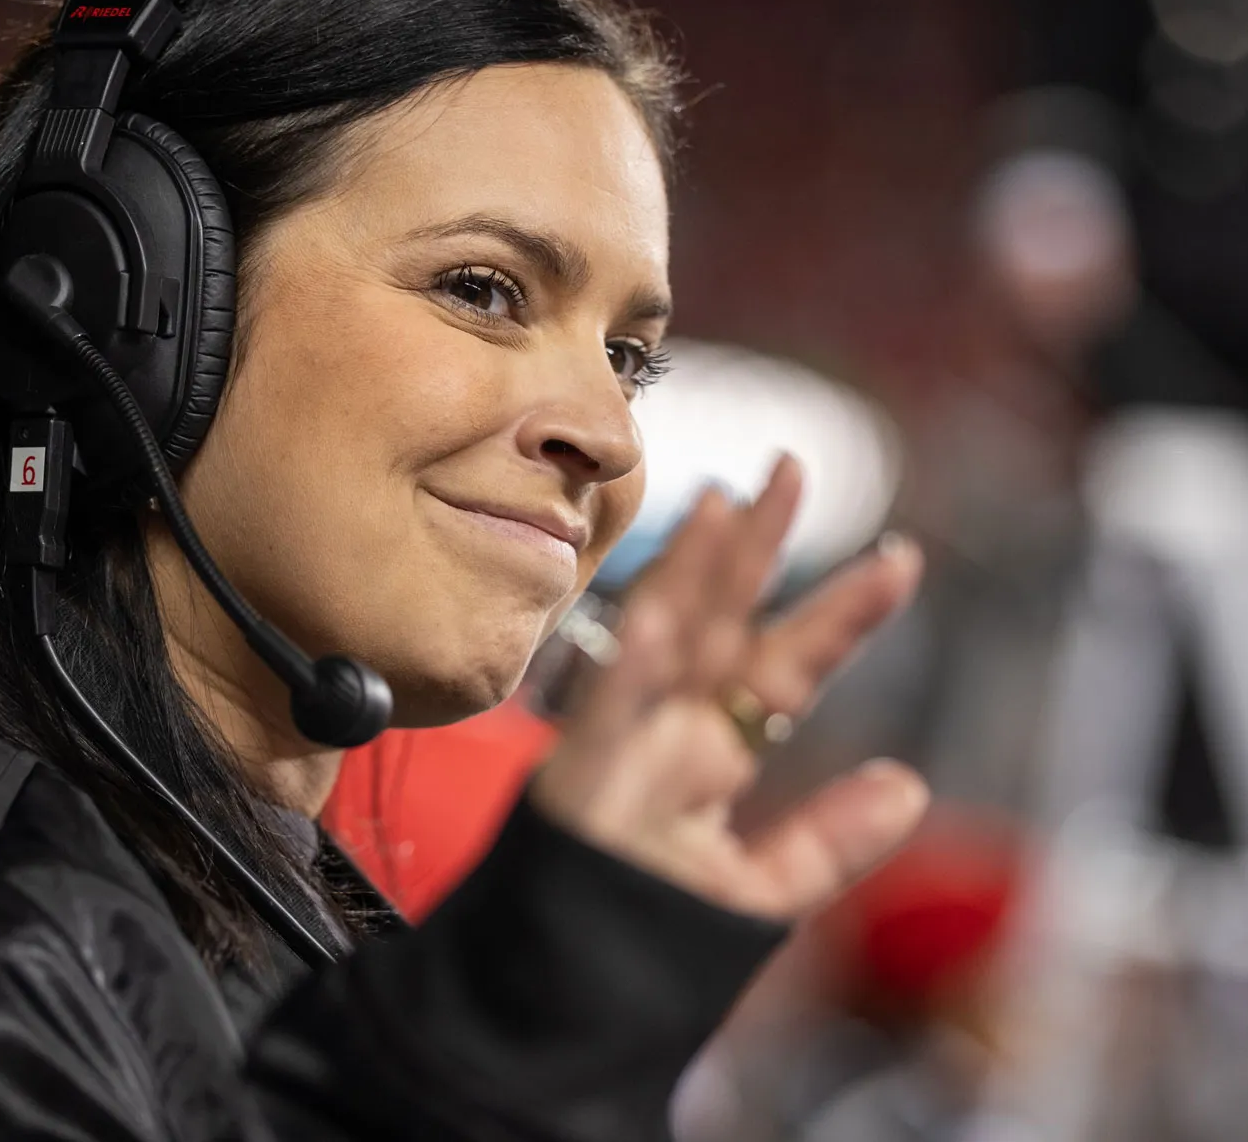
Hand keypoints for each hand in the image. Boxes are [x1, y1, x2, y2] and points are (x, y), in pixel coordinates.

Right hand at [529, 455, 928, 920]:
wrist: (555, 997)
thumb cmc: (645, 942)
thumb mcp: (756, 894)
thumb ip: (829, 842)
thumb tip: (911, 784)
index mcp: (714, 752)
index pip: (786, 667)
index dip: (841, 615)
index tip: (900, 560)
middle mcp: (670, 733)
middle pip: (721, 624)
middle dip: (757, 547)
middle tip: (792, 468)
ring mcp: (623, 749)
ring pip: (658, 645)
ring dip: (688, 576)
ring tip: (723, 506)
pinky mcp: (579, 782)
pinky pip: (605, 721)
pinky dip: (629, 675)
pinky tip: (659, 623)